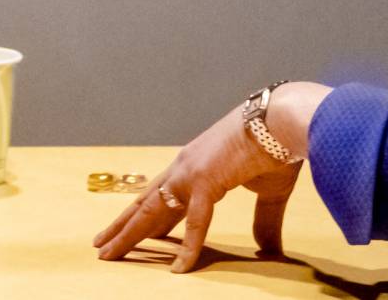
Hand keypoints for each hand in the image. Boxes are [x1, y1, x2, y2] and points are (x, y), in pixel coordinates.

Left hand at [93, 81, 328, 272]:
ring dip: (128, 233)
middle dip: (124, 226)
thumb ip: (263, 220)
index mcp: (197, 166)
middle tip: (102, 245)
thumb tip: (268, 248)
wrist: (285, 118)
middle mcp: (185, 167)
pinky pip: (194, 222)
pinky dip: (187, 247)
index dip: (147, 216)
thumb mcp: (268, 190)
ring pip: (151, 210)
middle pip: (145, 203)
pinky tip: (178, 269)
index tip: (133, 231)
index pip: (164, 196)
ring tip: (106, 252)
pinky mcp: (204, 180)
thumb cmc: (278, 146)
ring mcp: (190, 173)